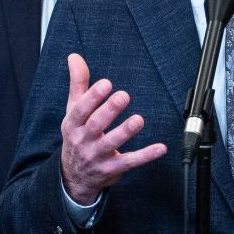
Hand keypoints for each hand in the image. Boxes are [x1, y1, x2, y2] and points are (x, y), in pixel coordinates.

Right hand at [58, 54, 166, 204]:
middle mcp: (83, 140)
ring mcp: (97, 156)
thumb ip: (78, 83)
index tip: (106, 84)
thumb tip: (74, 57)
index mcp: (73, 124)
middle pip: (95, 125)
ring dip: (125, 132)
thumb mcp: (73, 110)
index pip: (81, 110)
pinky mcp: (112, 168)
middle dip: (109, 110)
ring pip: (111, 144)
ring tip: (138, 120)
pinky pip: (130, 162)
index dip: (92, 97)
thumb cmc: (77, 136)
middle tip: (124, 96)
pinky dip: (146, 156)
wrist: (75, 176)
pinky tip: (160, 148)